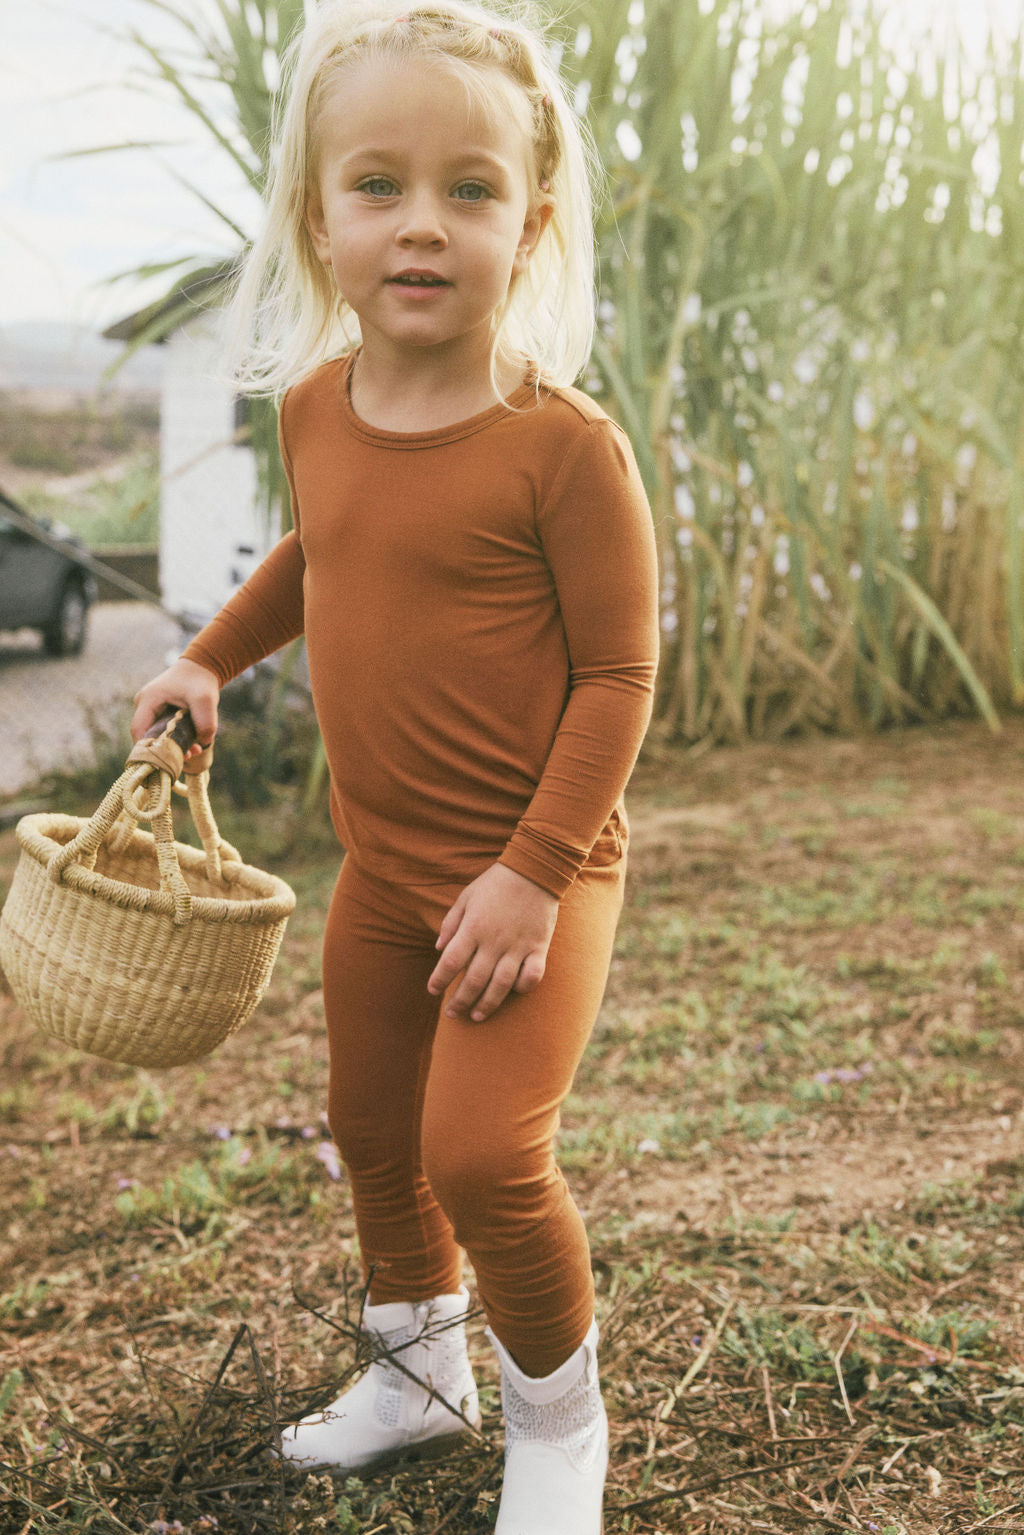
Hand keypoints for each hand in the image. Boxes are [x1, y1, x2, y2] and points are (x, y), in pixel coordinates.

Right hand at [131, 658, 220, 760]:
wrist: (202, 668)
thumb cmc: (200, 681)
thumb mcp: (206, 700)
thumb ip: (205, 722)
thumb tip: (202, 744)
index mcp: (148, 700)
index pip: (139, 730)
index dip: (149, 748)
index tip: (168, 759)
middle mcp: (144, 705)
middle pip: (147, 735)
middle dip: (166, 749)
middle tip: (188, 756)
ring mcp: (150, 709)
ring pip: (156, 734)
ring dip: (173, 745)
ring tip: (194, 750)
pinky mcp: (158, 713)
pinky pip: (163, 730)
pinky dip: (176, 739)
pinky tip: (193, 744)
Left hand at [427, 864, 558, 1022]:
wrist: (534, 870)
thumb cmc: (495, 882)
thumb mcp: (466, 896)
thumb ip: (451, 923)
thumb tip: (438, 949)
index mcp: (473, 927)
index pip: (451, 962)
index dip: (439, 980)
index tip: (432, 990)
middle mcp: (494, 940)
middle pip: (474, 980)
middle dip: (460, 1001)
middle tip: (452, 1014)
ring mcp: (518, 945)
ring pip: (501, 984)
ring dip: (487, 1004)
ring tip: (476, 1016)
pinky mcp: (539, 947)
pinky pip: (532, 975)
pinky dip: (522, 987)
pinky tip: (512, 992)